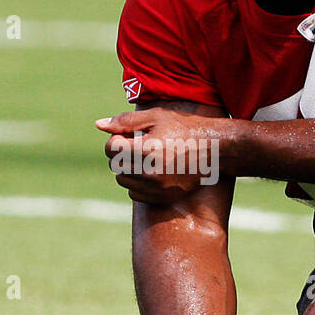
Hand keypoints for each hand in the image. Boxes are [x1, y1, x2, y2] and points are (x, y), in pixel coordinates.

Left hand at [96, 108, 231, 205]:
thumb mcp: (156, 117)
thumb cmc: (184, 128)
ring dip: (128, 169)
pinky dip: (137, 184)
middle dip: (121, 154)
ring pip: (123, 181)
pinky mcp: (162, 198)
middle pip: (115, 166)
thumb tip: (98, 125)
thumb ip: (125, 121)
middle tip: (139, 145)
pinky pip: (134, 195)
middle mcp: (150, 172)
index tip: (129, 136)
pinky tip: (152, 171)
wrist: (215, 150)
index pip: (111, 148)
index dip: (116, 140)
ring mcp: (157, 188)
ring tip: (146, 158)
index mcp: (147, 149)